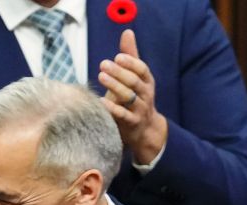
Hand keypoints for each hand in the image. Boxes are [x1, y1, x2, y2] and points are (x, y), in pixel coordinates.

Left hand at [98, 30, 167, 165]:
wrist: (144, 130)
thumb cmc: (135, 99)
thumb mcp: (135, 77)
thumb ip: (131, 57)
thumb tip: (127, 32)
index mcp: (147, 82)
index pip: (142, 70)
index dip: (131, 63)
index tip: (118, 56)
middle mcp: (145, 94)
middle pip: (134, 81)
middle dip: (119, 72)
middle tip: (103, 64)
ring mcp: (139, 109)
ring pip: (129, 97)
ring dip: (115, 86)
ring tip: (101, 76)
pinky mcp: (131, 123)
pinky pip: (122, 115)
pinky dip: (112, 108)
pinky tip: (99, 101)